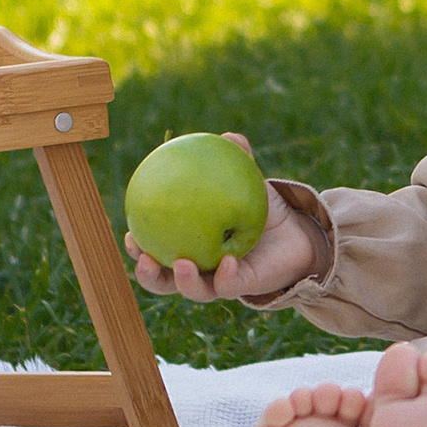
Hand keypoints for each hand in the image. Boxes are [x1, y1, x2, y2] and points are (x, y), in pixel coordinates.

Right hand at [123, 137, 323, 304]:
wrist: (297, 233)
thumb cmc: (264, 207)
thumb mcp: (250, 184)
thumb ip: (239, 161)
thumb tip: (229, 136)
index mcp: (191, 246)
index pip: (157, 251)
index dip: (138, 249)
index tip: (128, 234)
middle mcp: (201, 269)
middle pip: (165, 281)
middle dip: (148, 276)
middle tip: (143, 258)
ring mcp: (220, 282)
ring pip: (195, 291)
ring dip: (183, 282)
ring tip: (181, 264)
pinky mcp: (244, 289)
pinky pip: (231, 286)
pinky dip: (226, 276)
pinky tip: (228, 262)